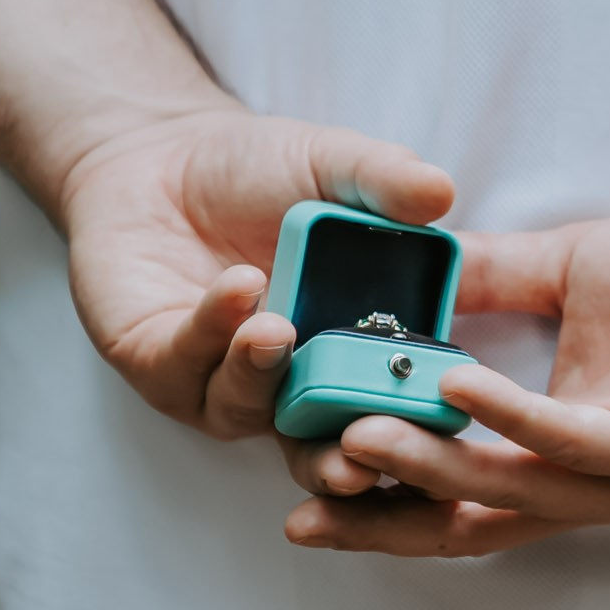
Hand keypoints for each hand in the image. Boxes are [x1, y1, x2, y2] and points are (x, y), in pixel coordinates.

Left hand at [57, 105, 455, 437]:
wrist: (161, 154)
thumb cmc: (260, 170)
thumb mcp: (336, 164)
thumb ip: (388, 179)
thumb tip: (440, 191)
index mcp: (357, 346)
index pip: (402, 403)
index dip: (426, 421)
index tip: (450, 410)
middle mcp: (297, 381)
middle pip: (328, 445)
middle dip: (346, 455)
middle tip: (366, 439)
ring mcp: (227, 381)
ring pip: (249, 411)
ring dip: (263, 377)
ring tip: (277, 331)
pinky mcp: (160, 367)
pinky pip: (186, 367)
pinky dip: (214, 331)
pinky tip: (239, 286)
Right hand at [279, 204, 609, 555]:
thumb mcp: (562, 272)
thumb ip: (484, 282)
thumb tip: (396, 272)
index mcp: (562, 452)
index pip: (455, 497)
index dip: (377, 498)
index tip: (299, 473)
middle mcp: (594, 484)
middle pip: (468, 526)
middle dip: (383, 521)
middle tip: (305, 502)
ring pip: (512, 494)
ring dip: (431, 468)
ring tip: (362, 432)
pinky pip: (576, 441)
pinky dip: (512, 416)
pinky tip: (458, 382)